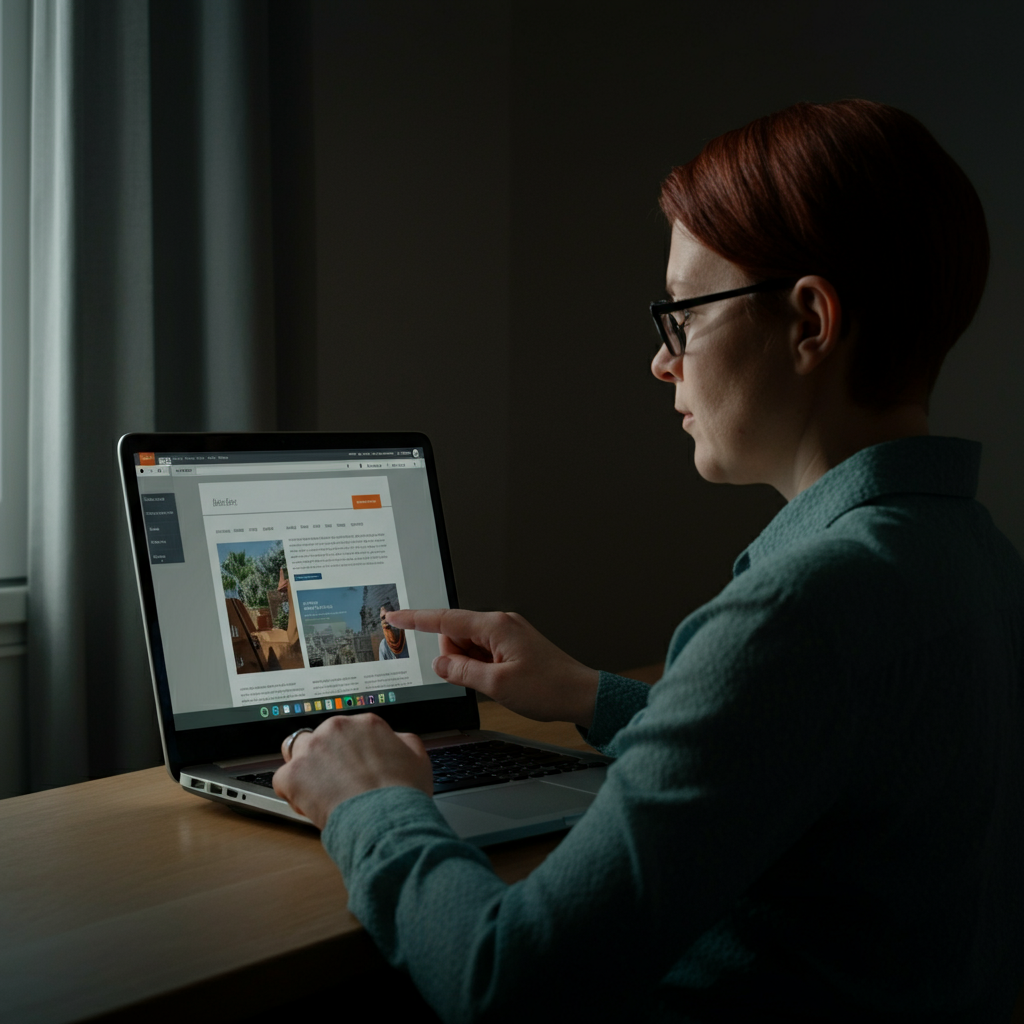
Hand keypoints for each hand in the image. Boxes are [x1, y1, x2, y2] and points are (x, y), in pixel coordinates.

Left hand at [273, 714, 432, 828]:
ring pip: (296, 752)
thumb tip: (393, 742)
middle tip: (335, 782)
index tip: (350, 767)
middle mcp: (337, 728)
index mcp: (366, 723)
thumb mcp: (417, 757)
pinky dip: (291, 793)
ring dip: (304, 768)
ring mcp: (313, 749)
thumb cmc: (402, 794)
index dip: (348, 752)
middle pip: (320, 736)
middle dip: (324, 758)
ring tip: (316, 791)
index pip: (347, 730)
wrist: (386, 820)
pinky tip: (309, 805)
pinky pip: (282, 780)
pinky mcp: (293, 773)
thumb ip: (400, 742)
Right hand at [385, 609, 599, 727]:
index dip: (415, 619)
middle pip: (456, 636)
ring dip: (470, 667)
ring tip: (496, 683)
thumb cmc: (549, 688)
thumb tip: (439, 664)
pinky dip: (481, 668)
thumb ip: (461, 672)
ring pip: (468, 647)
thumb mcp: (497, 685)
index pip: (445, 619)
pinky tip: (499, 682)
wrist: (581, 695)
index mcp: (495, 626)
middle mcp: (501, 624)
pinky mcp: (512, 646)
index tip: (394, 615)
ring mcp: (507, 634)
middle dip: (455, 659)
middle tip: (478, 680)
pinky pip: (483, 653)